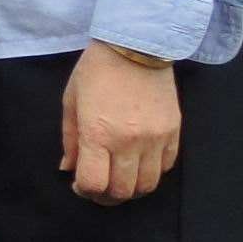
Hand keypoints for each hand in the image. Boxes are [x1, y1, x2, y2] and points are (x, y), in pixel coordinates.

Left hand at [59, 44, 181, 206]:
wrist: (135, 46)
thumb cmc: (96, 72)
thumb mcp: (71, 103)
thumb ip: (70, 141)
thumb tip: (69, 169)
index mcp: (97, 134)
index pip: (94, 183)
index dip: (85, 191)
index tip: (79, 184)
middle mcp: (128, 141)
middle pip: (123, 191)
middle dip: (107, 196)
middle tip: (99, 187)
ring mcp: (155, 138)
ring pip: (148, 184)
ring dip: (131, 188)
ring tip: (120, 178)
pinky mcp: (173, 131)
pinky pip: (167, 166)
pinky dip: (152, 172)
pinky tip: (139, 162)